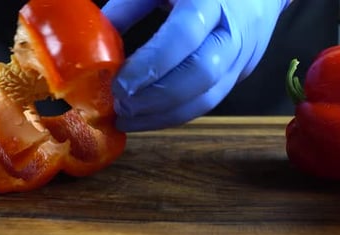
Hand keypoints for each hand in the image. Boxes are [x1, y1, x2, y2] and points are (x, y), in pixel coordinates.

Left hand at [102, 0, 287, 131]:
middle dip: (158, 98)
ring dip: (166, 115)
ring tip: (130, 120)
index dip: (152, 65)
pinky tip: (152, 117)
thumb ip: (130, 7)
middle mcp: (234, 30)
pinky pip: (211, 100)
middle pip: (203, 75)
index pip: (185, 36)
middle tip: (122, 108)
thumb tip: (94, 43)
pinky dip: (179, 113)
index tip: (119, 86)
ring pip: (210, 97)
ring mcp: (245, 55)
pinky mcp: (243, 73)